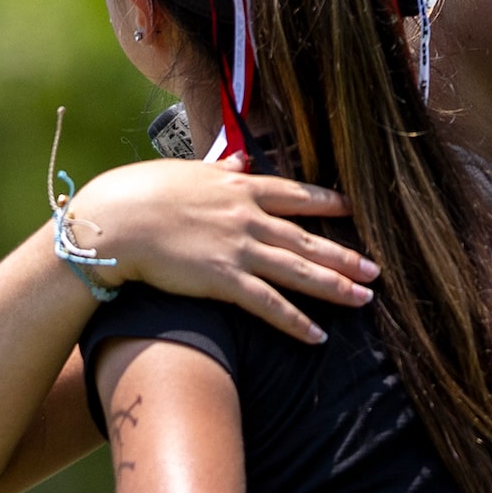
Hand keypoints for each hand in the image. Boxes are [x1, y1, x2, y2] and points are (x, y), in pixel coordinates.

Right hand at [69, 157, 378, 343]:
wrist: (115, 219)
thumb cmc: (142, 192)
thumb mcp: (187, 171)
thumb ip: (221, 167)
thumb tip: (239, 157)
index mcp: (239, 185)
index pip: (295, 194)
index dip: (327, 202)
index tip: (353, 208)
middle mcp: (248, 216)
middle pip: (308, 237)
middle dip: (345, 255)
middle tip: (376, 269)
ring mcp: (239, 248)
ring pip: (299, 270)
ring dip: (335, 287)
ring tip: (364, 299)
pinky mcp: (224, 280)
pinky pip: (270, 305)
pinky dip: (296, 322)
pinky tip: (318, 336)